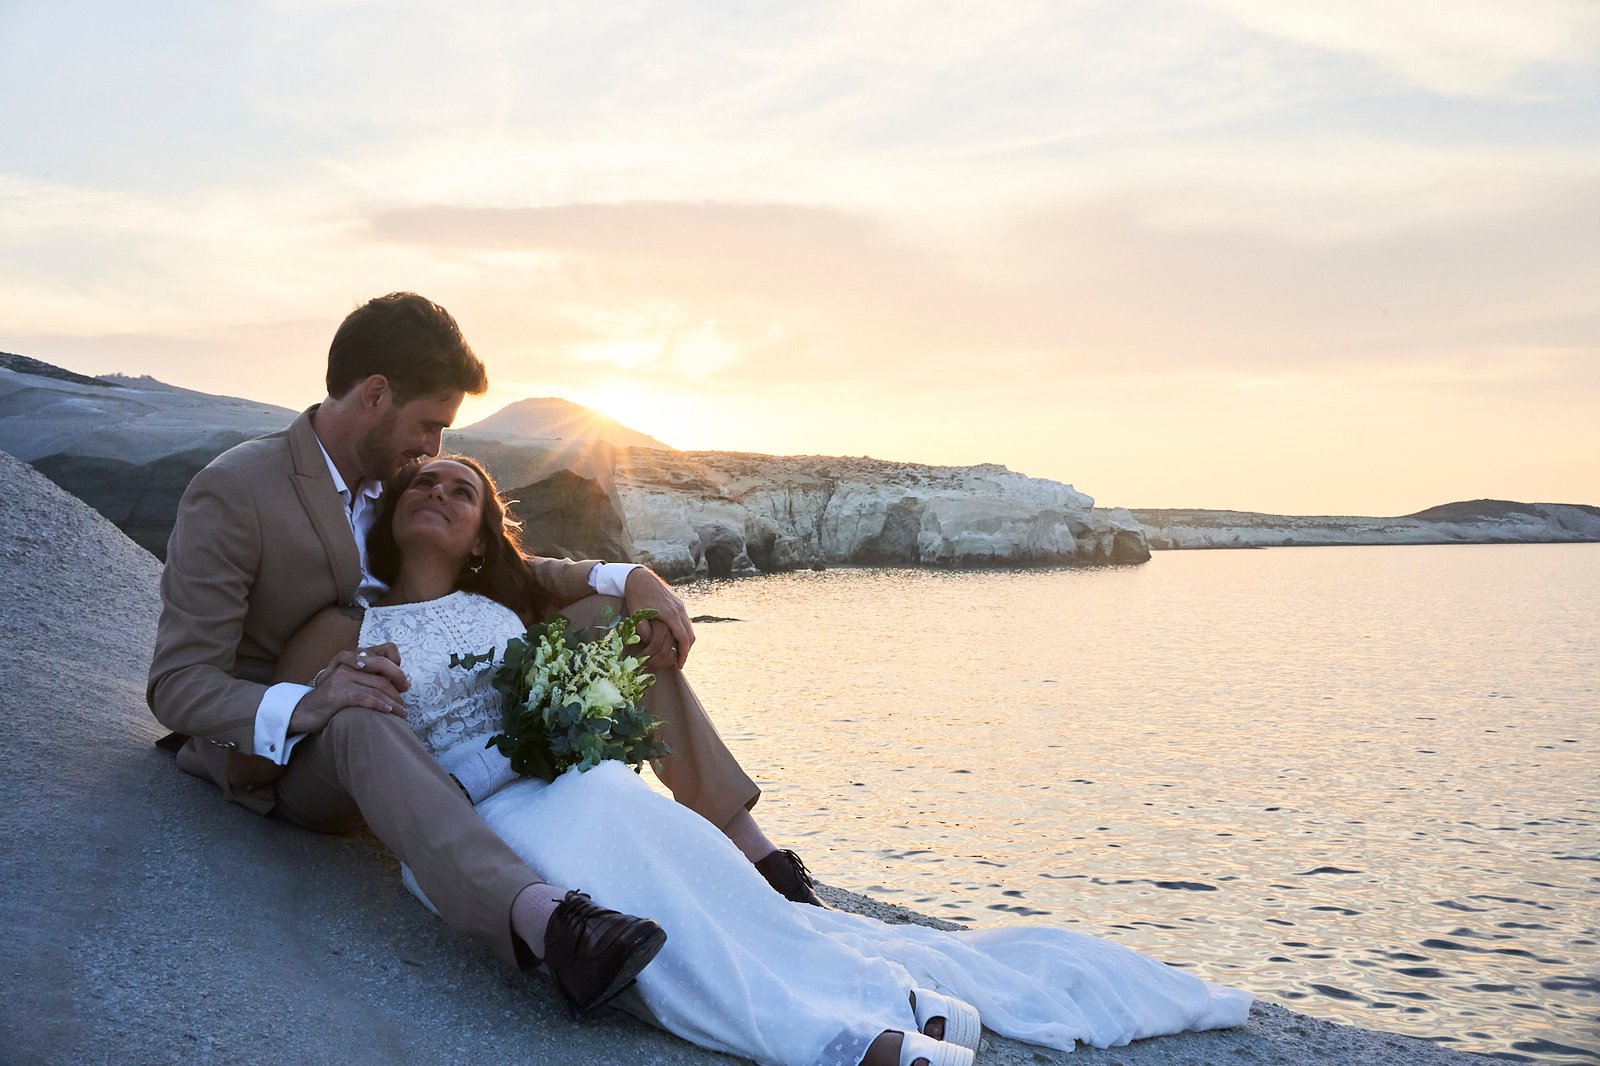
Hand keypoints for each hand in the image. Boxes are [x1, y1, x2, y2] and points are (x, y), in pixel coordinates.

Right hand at [288, 643, 408, 733]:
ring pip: (377, 687)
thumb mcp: (347, 683)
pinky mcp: (337, 695)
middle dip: (399, 685)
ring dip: (394, 702)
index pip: (382, 654)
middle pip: (383, 672)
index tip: (405, 684)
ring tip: (402, 713)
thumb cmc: (330, 700)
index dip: (397, 668)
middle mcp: (347, 665)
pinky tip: (388, 712)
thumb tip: (396, 683)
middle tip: (407, 700)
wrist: (302, 711)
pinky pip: (365, 698)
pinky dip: (380, 705)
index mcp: (352, 659)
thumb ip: (366, 678)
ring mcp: (342, 679)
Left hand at [623, 567, 693, 669]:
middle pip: (690, 635)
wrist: (639, 577)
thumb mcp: (637, 616)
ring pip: (689, 628)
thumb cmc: (636, 597)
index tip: (679, 665)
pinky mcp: (678, 603)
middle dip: (687, 650)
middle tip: (679, 662)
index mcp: (671, 614)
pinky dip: (683, 632)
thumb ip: (643, 631)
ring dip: (685, 642)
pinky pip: (685, 622)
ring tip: (678, 652)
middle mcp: (679, 610)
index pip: (683, 639)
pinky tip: (675, 637)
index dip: (683, 654)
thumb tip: (650, 644)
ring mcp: (680, 606)